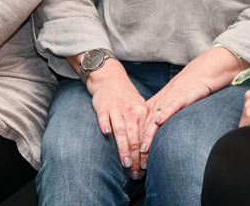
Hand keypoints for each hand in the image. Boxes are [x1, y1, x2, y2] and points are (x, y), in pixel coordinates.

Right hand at [84, 61, 149, 178]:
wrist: (109, 77)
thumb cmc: (125, 97)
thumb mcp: (139, 107)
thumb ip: (143, 124)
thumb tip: (147, 148)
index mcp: (141, 112)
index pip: (144, 136)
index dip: (145, 154)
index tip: (146, 169)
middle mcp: (130, 110)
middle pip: (134, 136)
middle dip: (136, 157)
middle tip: (136, 173)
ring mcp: (116, 108)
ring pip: (121, 130)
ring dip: (123, 148)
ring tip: (126, 163)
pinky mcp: (102, 106)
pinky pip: (104, 116)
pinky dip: (105, 124)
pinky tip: (106, 134)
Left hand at [140, 47, 240, 160]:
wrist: (197, 76)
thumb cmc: (183, 94)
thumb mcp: (167, 108)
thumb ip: (159, 121)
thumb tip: (153, 139)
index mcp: (151, 108)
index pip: (140, 129)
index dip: (135, 145)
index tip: (132, 161)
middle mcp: (156, 105)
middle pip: (144, 128)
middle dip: (139, 146)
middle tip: (136, 162)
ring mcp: (166, 102)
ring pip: (153, 121)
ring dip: (148, 137)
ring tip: (143, 151)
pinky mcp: (178, 99)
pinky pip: (169, 108)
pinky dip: (163, 116)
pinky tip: (158, 123)